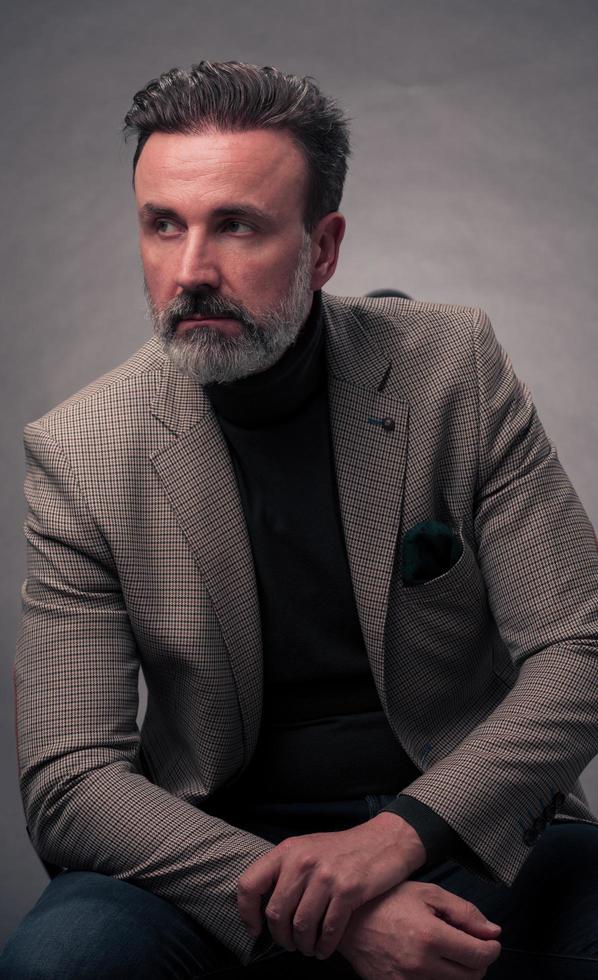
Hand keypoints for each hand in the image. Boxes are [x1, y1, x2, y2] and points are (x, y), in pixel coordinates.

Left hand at [237, 812, 425, 956]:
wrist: (384, 841)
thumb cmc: (342, 850)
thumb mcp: (308, 849)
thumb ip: (286, 871)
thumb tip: (264, 908)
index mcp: (287, 851)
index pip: (249, 884)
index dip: (246, 913)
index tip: (255, 929)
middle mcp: (302, 861)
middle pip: (275, 913)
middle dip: (281, 937)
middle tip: (291, 944)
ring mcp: (325, 875)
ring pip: (301, 926)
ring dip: (303, 945)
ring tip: (309, 948)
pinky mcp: (348, 889)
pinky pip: (328, 930)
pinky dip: (324, 946)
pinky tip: (325, 948)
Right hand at [336, 879, 501, 978]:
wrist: (349, 919)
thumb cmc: (389, 901)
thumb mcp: (428, 894)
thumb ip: (464, 912)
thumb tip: (493, 932)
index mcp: (431, 937)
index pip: (480, 956)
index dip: (491, 948)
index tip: (489, 941)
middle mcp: (422, 966)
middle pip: (472, 978)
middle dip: (477, 961)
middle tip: (467, 944)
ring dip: (459, 972)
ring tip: (448, 952)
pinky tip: (432, 963)